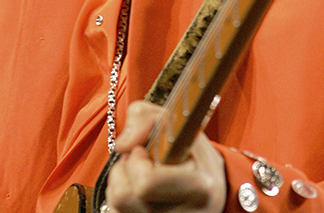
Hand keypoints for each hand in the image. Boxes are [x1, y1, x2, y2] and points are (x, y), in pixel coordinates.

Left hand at [104, 101, 225, 212]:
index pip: (147, 183)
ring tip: (138, 175)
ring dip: (119, 183)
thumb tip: (122, 144)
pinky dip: (119, 201)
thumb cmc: (194, 158)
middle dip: (123, 170)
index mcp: (198, 188)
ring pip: (115, 205)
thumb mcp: (182, 127)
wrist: (208, 197)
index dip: (137, 162)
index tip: (144, 151)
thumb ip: (147, 118)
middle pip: (123, 196)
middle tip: (138, 161)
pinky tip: (135, 194)